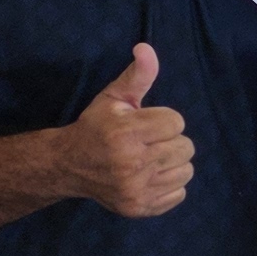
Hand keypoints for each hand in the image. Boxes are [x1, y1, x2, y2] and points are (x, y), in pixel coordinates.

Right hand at [59, 43, 195, 218]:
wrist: (69, 165)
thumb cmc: (96, 127)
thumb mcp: (113, 96)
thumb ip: (136, 75)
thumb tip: (146, 48)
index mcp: (126, 133)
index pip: (176, 122)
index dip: (163, 120)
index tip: (145, 123)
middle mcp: (132, 163)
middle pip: (186, 147)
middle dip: (169, 140)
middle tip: (148, 142)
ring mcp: (136, 189)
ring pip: (187, 171)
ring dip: (173, 162)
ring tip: (150, 158)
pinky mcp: (139, 208)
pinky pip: (179, 193)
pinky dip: (169, 184)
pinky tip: (149, 176)